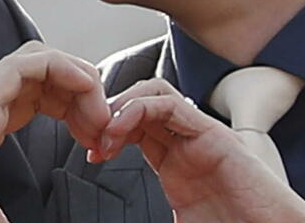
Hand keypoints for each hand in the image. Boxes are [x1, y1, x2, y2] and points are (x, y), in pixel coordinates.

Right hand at [0, 42, 109, 222]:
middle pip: (40, 75)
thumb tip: (23, 221)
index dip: (71, 109)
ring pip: (37, 60)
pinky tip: (86, 89)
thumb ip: (6, 204)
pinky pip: (28, 63)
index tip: (94, 141)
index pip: (33, 96)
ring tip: (100, 114)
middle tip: (104, 129)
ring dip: (78, 80)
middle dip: (81, 95)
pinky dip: (64, 68)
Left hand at [96, 78, 304, 222]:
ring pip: (154, 94)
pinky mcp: (213, 135)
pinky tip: (123, 128)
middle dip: (110, 114)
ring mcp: (200, 136)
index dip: (107, 133)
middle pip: (141, 104)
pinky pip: (172, 105)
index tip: (90, 156)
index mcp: (175, 164)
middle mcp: (187, 144)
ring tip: (105, 132)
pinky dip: (140, 108)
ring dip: (122, 105)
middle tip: (92, 139)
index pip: (135, 127)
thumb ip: (157, 220)